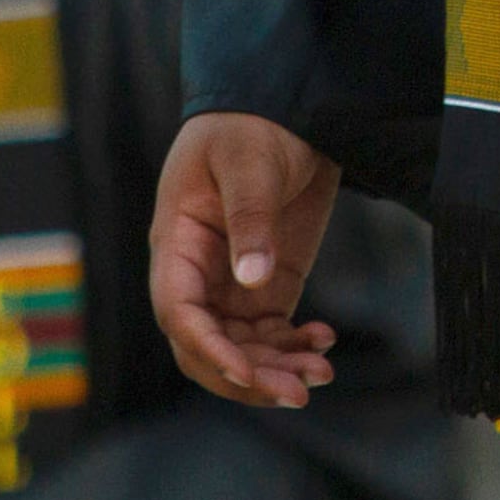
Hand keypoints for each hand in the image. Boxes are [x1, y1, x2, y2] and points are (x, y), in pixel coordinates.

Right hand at [150, 113, 344, 407]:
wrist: (287, 108)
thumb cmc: (251, 127)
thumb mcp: (248, 165)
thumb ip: (250, 220)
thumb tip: (251, 281)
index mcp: (177, 245)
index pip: (178, 312)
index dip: (207, 348)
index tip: (245, 371)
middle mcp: (198, 273)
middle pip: (207, 344)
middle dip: (247, 375)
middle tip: (296, 391)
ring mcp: (233, 281)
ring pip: (241, 345)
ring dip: (276, 367)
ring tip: (321, 373)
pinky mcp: (267, 280)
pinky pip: (270, 330)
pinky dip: (293, 344)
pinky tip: (323, 340)